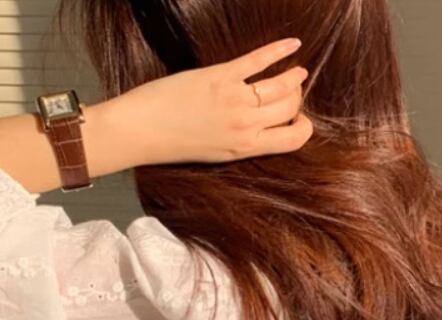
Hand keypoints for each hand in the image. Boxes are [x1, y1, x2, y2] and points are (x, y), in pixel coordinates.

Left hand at [83, 38, 312, 175]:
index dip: (301, 126)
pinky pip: (258, 60)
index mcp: (245, 148)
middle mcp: (245, 126)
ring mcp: (234, 99)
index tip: (296, 118)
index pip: (294, 139)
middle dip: (296, 99)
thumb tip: (261, 128)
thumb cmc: (173, 145)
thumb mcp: (216, 154)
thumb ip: (242, 142)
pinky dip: (279, 50)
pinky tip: (293, 43)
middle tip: (291, 92)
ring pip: (281, 85)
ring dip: (293, 76)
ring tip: (297, 71)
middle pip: (290, 107)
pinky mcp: (220, 76)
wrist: (140, 131)